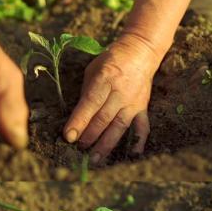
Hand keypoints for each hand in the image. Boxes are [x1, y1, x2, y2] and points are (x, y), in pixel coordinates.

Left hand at [63, 34, 159, 164]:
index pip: (90, 104)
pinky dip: (139, 141)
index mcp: (105, 79)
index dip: (78, 121)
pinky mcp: (143, 107)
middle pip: (103, 118)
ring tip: (95, 158)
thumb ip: (86, 93)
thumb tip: (76, 118)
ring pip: (119, 126)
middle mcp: (120, 92)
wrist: (140, 52)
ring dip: (107, 143)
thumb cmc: (110, 61)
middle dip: (89, 135)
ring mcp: (133, 101)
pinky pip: (142, 126)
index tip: (68, 136)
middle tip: (78, 148)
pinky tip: (133, 154)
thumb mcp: (92, 71)